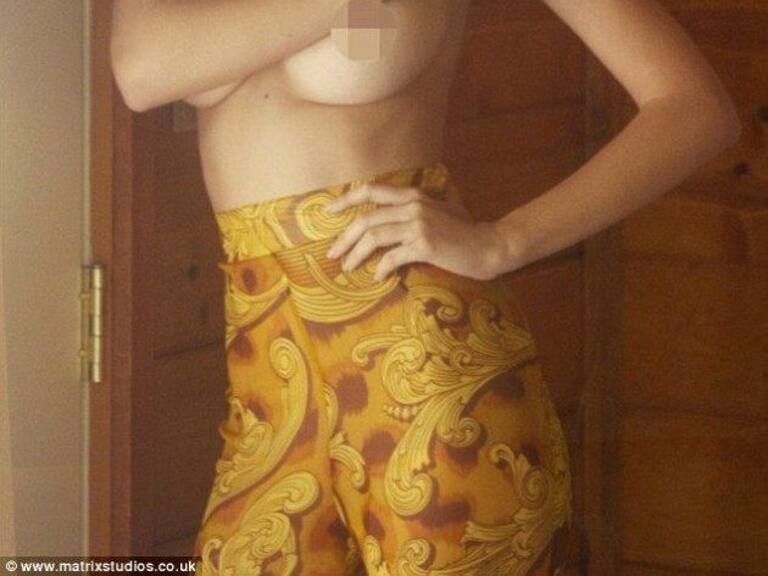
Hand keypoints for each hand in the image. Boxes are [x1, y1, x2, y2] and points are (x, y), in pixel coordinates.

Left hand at [323, 183, 515, 281]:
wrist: (489, 246)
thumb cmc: (464, 231)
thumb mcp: (439, 210)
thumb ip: (415, 208)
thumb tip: (389, 217)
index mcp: (413, 195)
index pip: (371, 190)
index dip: (345, 200)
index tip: (327, 213)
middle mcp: (413, 206)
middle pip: (366, 219)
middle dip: (344, 237)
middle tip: (332, 254)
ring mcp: (419, 225)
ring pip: (374, 237)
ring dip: (356, 255)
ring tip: (348, 268)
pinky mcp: (425, 245)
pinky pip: (392, 257)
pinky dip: (381, 268)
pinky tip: (377, 277)